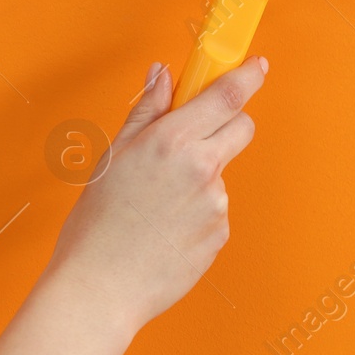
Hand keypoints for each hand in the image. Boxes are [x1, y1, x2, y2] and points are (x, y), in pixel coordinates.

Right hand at [45, 56, 265, 334]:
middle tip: (196, 134)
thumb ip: (145, 110)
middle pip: (242, 127)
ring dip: (201, 175)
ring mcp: (216, 204)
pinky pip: (215, 209)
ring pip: (221, 172)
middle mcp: (201, 169)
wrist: (100, 288)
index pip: (226, 95)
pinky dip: (196, 211)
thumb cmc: (97, 224)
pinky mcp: (220, 234)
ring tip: (156, 203)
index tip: (257, 65)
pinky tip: (164, 227)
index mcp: (172, 142)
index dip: (248, 75)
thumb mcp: (112, 156)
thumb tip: (163, 75)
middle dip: (228, 122)